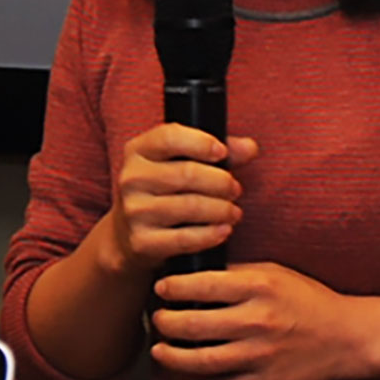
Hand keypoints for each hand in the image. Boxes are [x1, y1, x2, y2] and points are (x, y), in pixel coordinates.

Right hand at [103, 124, 257, 275]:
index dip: (200, 143)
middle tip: (236, 189)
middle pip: (186, 174)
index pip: (169, 137)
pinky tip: (224, 230)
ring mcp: (134, 211)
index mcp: (139, 150)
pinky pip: (185, 238)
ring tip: (233, 211)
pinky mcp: (141, 242)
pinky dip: (211, 234)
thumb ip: (218, 151)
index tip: (222, 152)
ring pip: (190, 206)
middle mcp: (131, 178)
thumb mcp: (183, 162)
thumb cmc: (165, 190)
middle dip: (220, 182)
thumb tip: (250, 148)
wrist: (129, 235)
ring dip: (221, 209)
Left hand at [150, 263, 371, 379]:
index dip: (173, 287)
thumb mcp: (277, 273)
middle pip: (194, 324)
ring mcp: (260, 356)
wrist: (346, 337)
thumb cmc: (309, 300)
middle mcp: (258, 321)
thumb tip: (197, 273)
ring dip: (172, 357)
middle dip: (166, 322)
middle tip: (157, 319)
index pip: (203, 285)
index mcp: (260, 287)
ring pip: (201, 360)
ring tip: (159, 351)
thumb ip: (239, 273)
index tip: (160, 288)